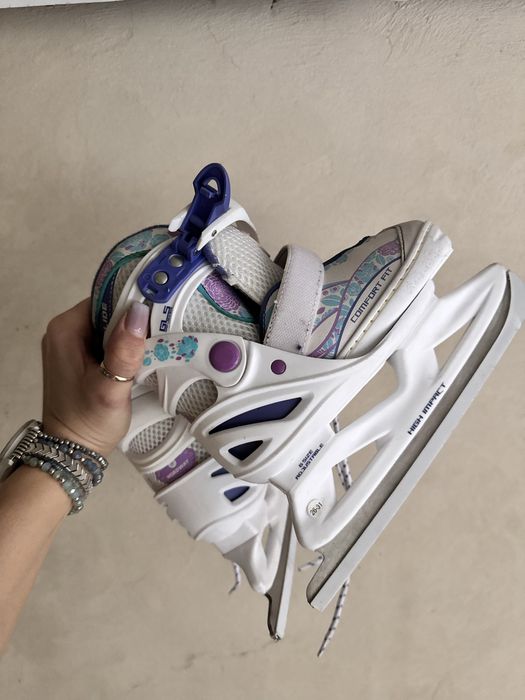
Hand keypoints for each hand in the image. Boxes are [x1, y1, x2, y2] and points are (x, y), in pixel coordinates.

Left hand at [41, 299, 149, 457]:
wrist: (73, 451)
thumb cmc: (88, 421)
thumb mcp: (110, 388)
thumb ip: (124, 351)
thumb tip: (139, 312)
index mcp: (65, 330)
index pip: (104, 299)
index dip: (132, 303)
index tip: (159, 311)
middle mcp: (64, 332)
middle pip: (108, 311)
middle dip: (134, 321)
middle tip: (163, 329)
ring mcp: (71, 346)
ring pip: (110, 326)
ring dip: (132, 335)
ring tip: (155, 343)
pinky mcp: (80, 359)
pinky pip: (107, 341)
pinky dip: (125, 347)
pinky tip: (141, 357)